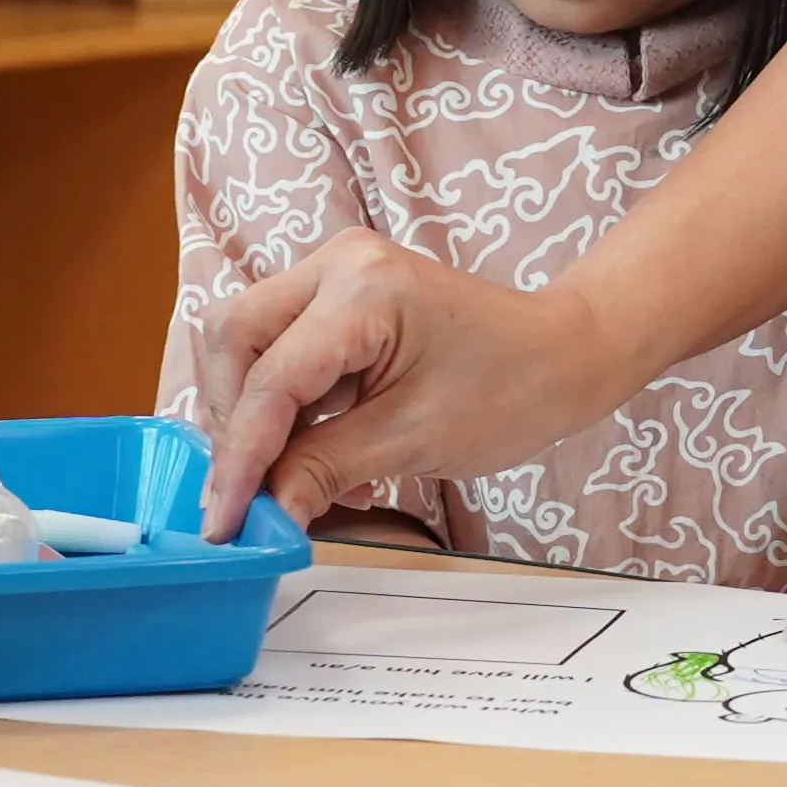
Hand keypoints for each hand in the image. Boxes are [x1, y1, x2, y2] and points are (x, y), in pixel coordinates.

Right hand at [186, 229, 637, 536]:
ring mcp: (333, 274)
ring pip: (245, 343)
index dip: (240, 458)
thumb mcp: (414, 441)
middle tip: (242, 499)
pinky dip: (276, 406)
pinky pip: (276, 348)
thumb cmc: (512, 389)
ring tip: (277, 481)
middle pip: (235, 340)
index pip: (271, 379)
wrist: (563, 355)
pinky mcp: (335, 298)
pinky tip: (302, 457)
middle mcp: (338, 264)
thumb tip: (258, 515)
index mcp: (364, 289)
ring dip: (248, 416)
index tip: (222, 523)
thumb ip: (323, 471)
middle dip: (231, 424)